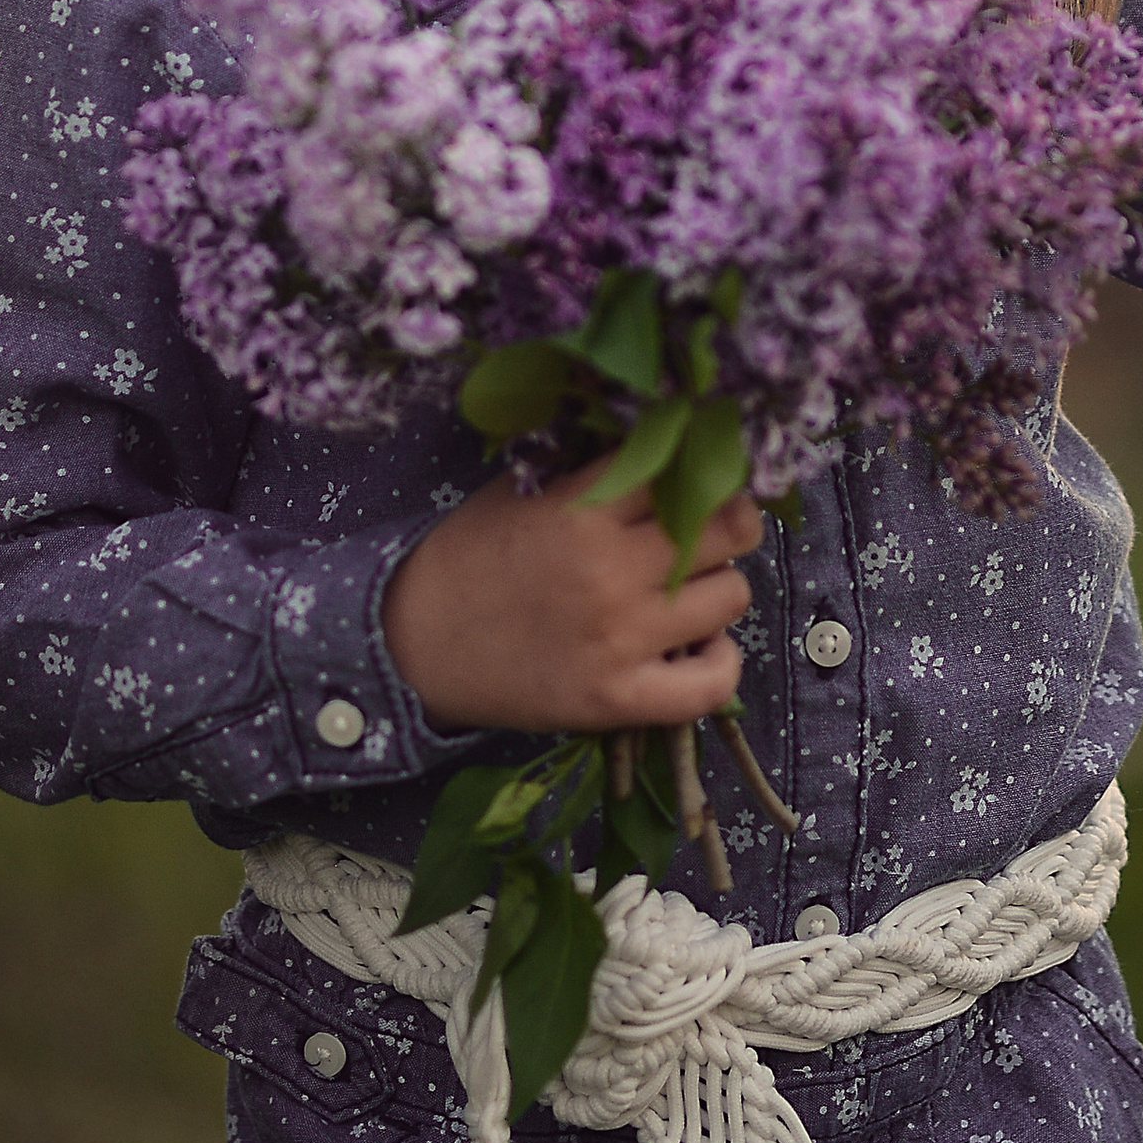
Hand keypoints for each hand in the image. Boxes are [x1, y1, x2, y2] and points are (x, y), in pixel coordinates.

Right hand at [381, 456, 762, 734]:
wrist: (411, 644)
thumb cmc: (469, 556)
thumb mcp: (522, 490)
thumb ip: (594, 469)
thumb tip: (669, 442)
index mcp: (583, 509)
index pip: (685, 468)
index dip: (703, 467)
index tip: (701, 475)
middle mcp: (610, 571)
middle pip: (729, 529)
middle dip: (726, 523)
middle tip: (705, 531)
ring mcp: (620, 640)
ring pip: (731, 596)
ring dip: (716, 589)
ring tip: (685, 591)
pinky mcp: (617, 701)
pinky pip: (714, 683)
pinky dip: (718, 663)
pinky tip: (694, 646)